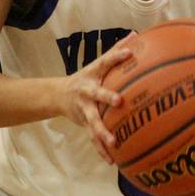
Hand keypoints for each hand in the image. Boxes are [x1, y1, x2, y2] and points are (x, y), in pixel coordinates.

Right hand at [58, 41, 134, 163]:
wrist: (59, 95)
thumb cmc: (86, 77)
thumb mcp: (98, 63)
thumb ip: (116, 50)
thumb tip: (135, 34)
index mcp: (93, 74)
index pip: (105, 62)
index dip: (117, 56)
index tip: (130, 53)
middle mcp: (87, 91)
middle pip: (96, 94)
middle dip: (106, 97)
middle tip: (119, 101)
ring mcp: (84, 109)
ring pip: (93, 121)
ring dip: (102, 131)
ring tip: (113, 142)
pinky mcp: (84, 123)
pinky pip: (93, 138)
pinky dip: (101, 150)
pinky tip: (112, 161)